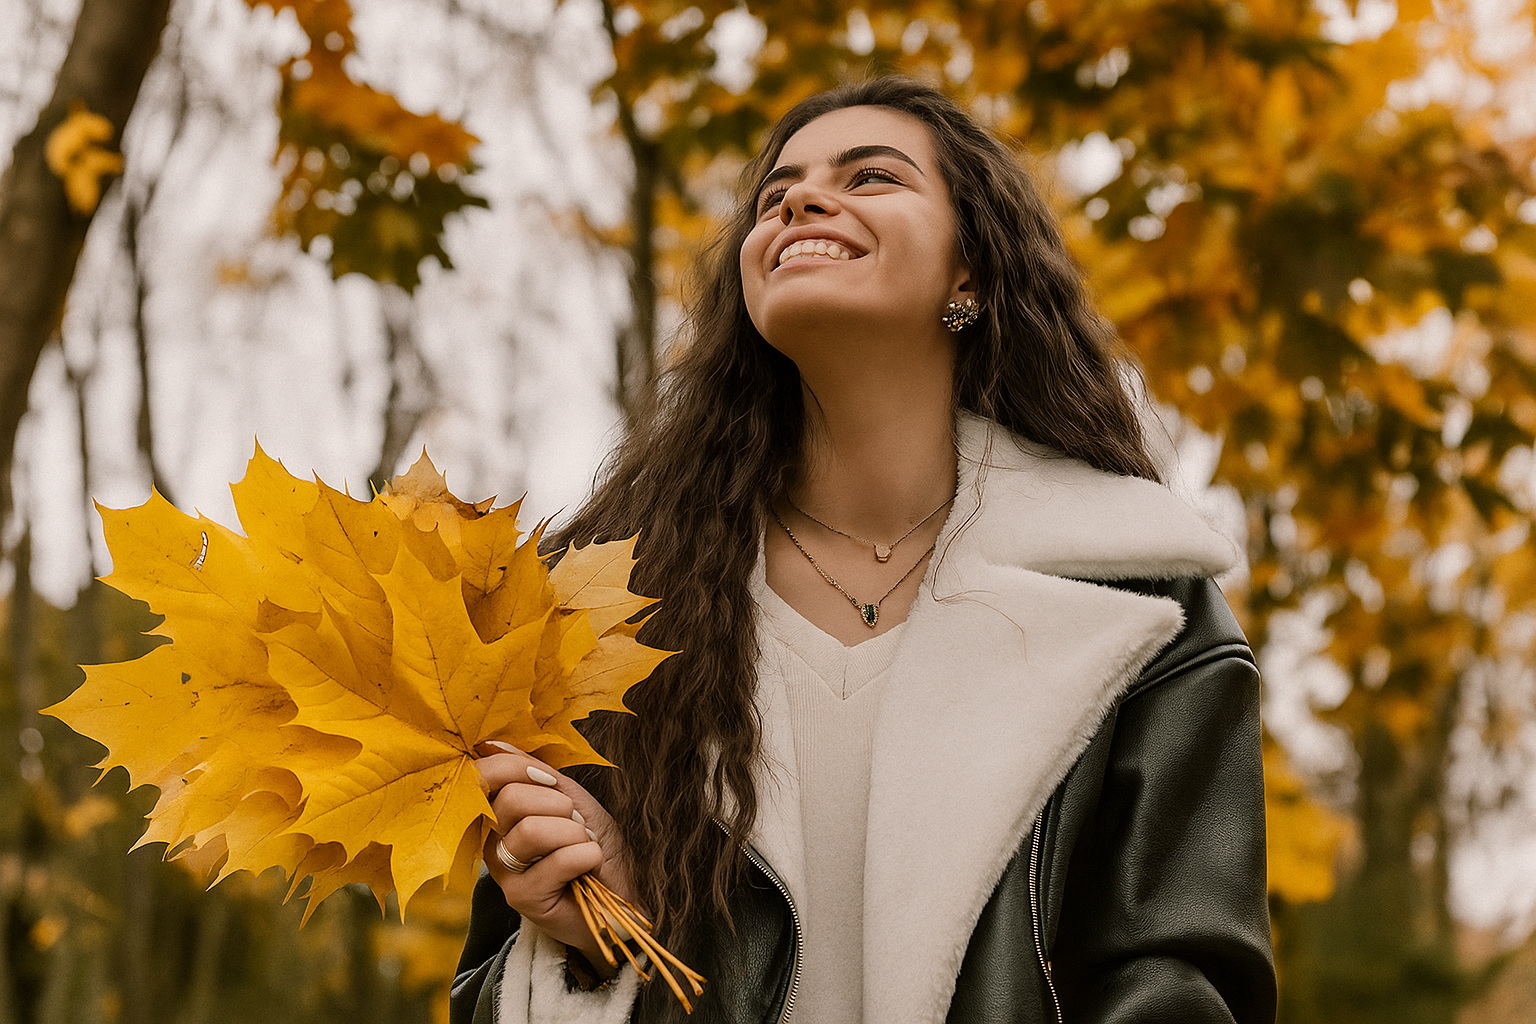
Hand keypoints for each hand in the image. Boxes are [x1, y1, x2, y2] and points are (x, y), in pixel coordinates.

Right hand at [474, 741, 639, 974]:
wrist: (618, 896)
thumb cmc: (592, 845)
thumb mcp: (571, 800)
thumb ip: (537, 774)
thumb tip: (493, 744)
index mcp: (498, 812)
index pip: (483, 776)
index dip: (518, 767)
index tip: (552, 782)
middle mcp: (491, 841)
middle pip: (511, 800)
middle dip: (558, 805)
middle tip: (574, 825)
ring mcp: (503, 871)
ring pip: (532, 830)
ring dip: (574, 834)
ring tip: (582, 846)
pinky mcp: (521, 898)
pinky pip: (556, 862)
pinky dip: (586, 856)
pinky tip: (588, 865)